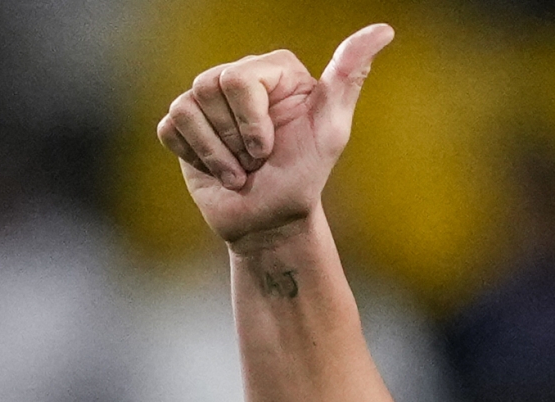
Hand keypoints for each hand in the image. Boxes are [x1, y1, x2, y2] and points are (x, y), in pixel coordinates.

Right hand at [157, 26, 395, 248]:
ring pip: (187, 109)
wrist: (271, 219)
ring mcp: (206, 98)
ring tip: (240, 168)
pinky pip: (171, 128)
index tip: (271, 147)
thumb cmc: (304, 173)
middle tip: (257, 158)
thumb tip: (383, 30)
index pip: (239, 80)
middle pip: (209, 88)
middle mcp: (238, 74)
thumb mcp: (332, 128)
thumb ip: (349, 75)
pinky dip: (196, 157)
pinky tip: (218, 168)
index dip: (252, 123)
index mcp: (275, 67)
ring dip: (217, 154)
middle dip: (235, 139)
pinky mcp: (182, 123)